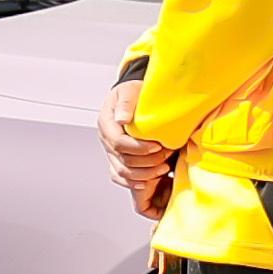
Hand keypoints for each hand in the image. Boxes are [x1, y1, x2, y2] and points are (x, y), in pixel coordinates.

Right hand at [101, 76, 178, 221]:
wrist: (135, 97)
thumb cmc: (134, 94)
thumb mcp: (130, 91)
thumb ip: (126, 103)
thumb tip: (122, 119)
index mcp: (106, 123)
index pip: (118, 143)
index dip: (138, 148)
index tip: (157, 146)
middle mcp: (106, 139)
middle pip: (122, 160)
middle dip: (147, 161)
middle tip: (166, 155)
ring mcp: (110, 151)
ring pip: (122, 172)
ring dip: (144, 173)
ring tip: (163, 167)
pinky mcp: (116, 159)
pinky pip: (119, 177)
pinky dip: (132, 182)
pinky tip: (146, 182)